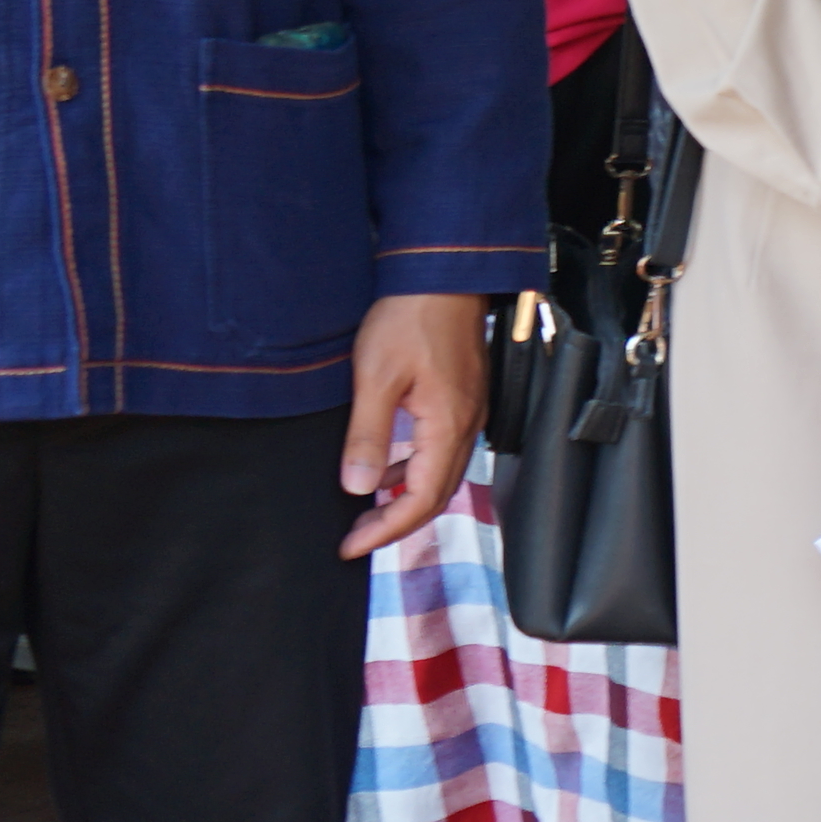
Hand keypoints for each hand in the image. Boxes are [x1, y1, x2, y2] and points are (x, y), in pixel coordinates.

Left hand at [337, 290, 486, 559]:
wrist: (443, 275)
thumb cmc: (409, 317)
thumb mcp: (375, 377)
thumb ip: (368, 436)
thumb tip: (358, 487)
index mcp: (447, 425)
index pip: (421, 499)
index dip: (386, 530)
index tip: (351, 546)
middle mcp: (467, 425)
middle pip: (438, 495)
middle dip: (396, 523)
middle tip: (355, 538)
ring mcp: (469, 412)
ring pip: (442, 475)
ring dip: (406, 500)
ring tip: (367, 510)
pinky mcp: (462, 399)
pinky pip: (443, 451)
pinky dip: (415, 472)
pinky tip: (389, 469)